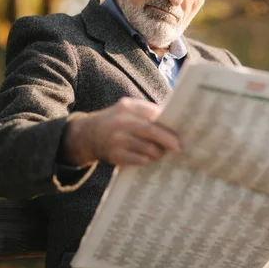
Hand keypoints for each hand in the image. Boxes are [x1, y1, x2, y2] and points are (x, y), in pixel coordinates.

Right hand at [63, 97, 179, 166]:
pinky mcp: (115, 155)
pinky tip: (152, 158)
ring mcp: (117, 140)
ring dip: (159, 152)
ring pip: (147, 148)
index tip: (182, 128)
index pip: (153, 114)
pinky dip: (148, 159)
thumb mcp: (127, 109)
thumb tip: (173, 121)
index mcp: (128, 108)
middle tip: (179, 146)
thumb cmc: (115, 121)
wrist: (86, 135)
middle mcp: (121, 122)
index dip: (168, 123)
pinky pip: (139, 159)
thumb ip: (147, 112)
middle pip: (151, 131)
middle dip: (168, 140)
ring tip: (164, 152)